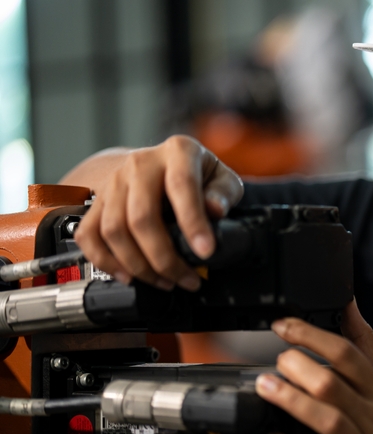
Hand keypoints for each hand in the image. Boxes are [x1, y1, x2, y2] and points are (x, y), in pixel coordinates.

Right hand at [73, 135, 243, 290]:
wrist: (161, 164)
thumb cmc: (198, 174)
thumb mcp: (222, 177)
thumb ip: (223, 192)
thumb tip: (215, 209)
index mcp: (177, 152)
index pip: (181, 186)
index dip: (193, 222)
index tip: (205, 252)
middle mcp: (140, 164)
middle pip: (141, 217)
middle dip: (164, 258)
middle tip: (188, 279)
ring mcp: (115, 182)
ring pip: (114, 230)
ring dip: (139, 265)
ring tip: (165, 282)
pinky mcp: (98, 201)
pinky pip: (89, 235)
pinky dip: (105, 261)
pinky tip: (128, 276)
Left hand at [256, 301, 372, 433]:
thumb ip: (365, 346)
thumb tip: (349, 303)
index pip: (349, 354)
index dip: (312, 335)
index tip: (284, 325)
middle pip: (334, 386)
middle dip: (300, 368)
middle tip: (277, 360)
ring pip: (328, 423)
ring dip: (292, 402)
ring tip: (265, 387)